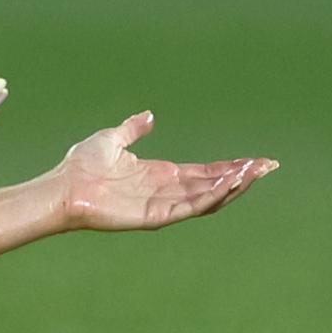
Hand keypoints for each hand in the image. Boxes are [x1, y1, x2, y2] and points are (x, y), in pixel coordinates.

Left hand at [52, 110, 276, 232]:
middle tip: (268, 165)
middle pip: (213, 185)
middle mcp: (166, 191)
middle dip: (241, 176)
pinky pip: (191, 207)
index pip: (203, 172)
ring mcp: (163, 205)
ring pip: (208, 198)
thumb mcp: (112, 139)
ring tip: (256, 171)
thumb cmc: (82, 165)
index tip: (254, 160)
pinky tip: (230, 182)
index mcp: (160, 175)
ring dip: (233, 185)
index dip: (229, 166)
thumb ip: (133, 129)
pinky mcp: (156, 216)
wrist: (64, 186)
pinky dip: (212, 195)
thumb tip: (150, 116)